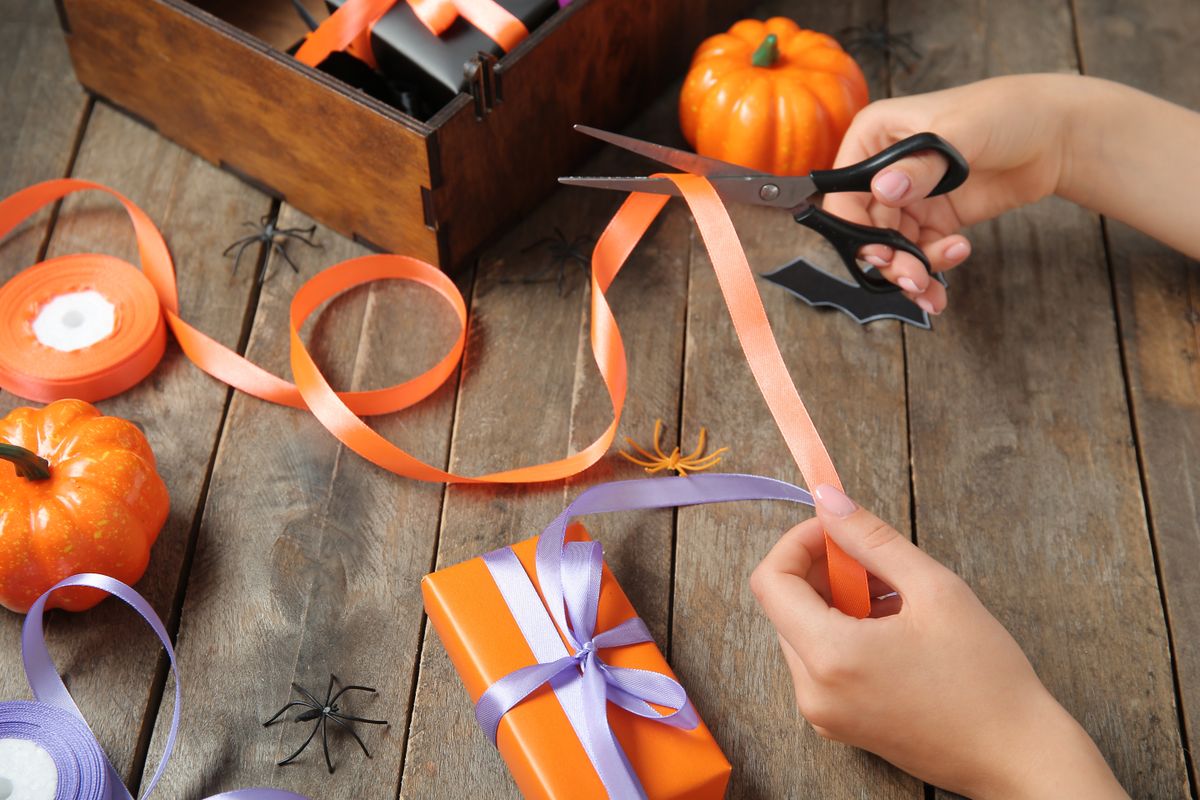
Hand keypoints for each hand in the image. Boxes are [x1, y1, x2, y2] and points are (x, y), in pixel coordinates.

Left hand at [750, 485, 1128, 798]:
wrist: (1019, 758)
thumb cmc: (985, 677)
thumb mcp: (934, 589)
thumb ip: (871, 538)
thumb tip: (828, 500)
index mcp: (830, 657)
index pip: (771, 581)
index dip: (799, 543)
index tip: (838, 530)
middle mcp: (813, 691)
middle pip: (785, 605)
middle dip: (824, 571)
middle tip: (878, 565)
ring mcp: (822, 713)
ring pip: (802, 632)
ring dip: (838, 601)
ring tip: (898, 601)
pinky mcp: (838, 724)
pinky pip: (821, 663)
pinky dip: (846, 633)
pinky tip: (897, 630)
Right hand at [824, 74, 1078, 313]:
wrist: (1055, 132)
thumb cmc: (1005, 112)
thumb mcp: (960, 133)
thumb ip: (920, 165)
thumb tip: (883, 189)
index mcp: (874, 136)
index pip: (845, 193)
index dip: (856, 229)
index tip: (880, 254)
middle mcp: (884, 168)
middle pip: (868, 228)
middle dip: (889, 259)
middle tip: (913, 278)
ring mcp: (910, 195)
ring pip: (893, 247)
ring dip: (910, 271)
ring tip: (932, 287)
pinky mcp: (935, 218)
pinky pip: (921, 251)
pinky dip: (932, 267)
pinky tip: (957, 256)